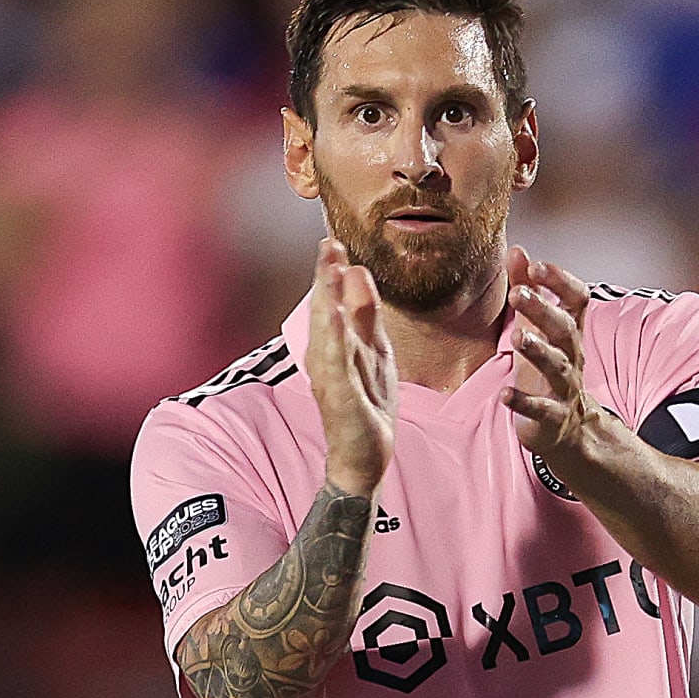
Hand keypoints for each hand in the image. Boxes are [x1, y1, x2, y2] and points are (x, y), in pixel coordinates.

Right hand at [307, 238, 396, 497]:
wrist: (364, 458)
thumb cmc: (366, 404)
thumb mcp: (373, 350)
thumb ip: (365, 313)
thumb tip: (358, 269)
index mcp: (336, 342)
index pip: (332, 299)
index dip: (332, 270)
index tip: (334, 239)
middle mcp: (327, 356)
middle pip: (325, 309)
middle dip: (326, 276)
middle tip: (328, 243)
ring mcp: (332, 377)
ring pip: (327, 332)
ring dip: (327, 300)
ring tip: (330, 268)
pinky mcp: (340, 398)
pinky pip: (337, 365)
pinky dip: (335, 340)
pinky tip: (334, 317)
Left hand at [503, 249, 595, 465]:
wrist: (567, 428)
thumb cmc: (547, 369)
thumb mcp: (538, 327)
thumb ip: (527, 288)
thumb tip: (517, 249)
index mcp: (569, 332)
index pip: (576, 299)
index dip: (560, 281)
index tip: (536, 265)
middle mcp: (572, 356)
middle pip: (564, 329)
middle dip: (543, 310)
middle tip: (518, 293)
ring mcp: (564, 387)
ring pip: (557, 366)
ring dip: (538, 350)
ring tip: (517, 337)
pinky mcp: (552, 417)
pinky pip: (540, 408)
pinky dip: (523, 402)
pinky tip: (504, 394)